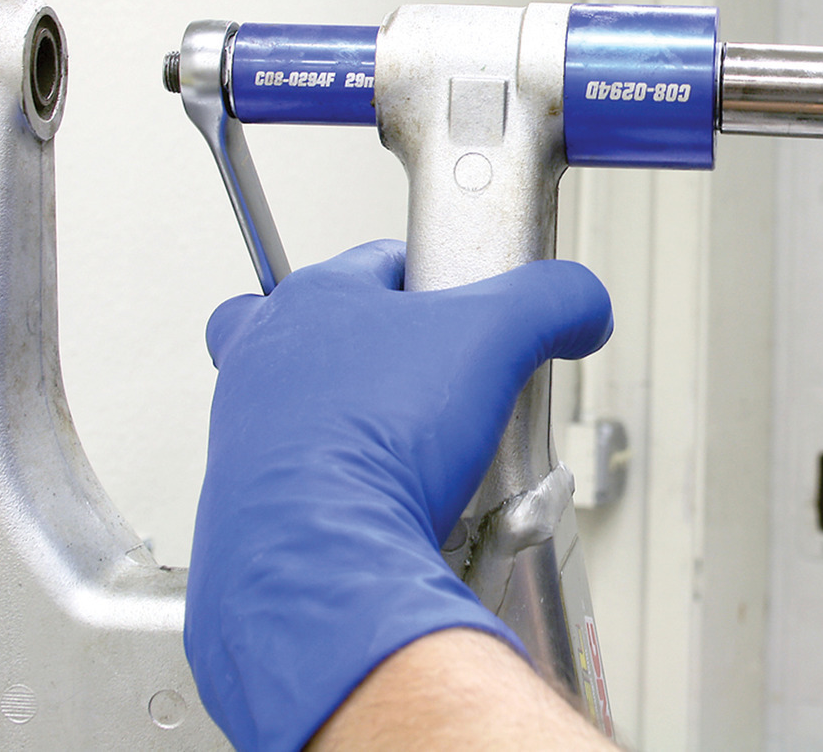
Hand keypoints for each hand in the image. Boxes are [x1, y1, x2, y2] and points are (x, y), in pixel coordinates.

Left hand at [184, 240, 612, 750]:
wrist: (319, 559)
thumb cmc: (381, 439)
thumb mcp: (499, 339)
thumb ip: (553, 301)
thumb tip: (585, 304)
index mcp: (310, 301)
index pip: (382, 263)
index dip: (438, 286)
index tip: (470, 320)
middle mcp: (257, 359)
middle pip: (326, 333)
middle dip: (380, 355)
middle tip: (430, 390)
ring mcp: (240, 430)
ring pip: (303, 407)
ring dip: (355, 425)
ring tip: (413, 456)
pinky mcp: (238, 500)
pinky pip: (295, 479)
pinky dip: (336, 487)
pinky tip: (381, 505)